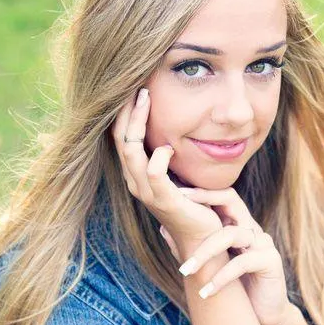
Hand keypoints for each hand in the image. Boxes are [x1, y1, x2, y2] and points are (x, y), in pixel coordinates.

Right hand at [111, 89, 221, 244]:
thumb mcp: (178, 175)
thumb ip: (169, 156)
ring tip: (145, 99)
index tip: (135, 88)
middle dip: (126, 111)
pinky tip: (169, 146)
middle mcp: (135, 183)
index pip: (121, 138)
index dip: (124, 113)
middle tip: (137, 85)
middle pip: (120, 140)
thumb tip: (171, 131)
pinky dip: (159, 156)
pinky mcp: (165, 201)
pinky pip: (154, 173)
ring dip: (137, 122)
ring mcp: (148, 193)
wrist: (203, 239)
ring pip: (131, 151)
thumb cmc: (194, 205)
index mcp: (136, 175)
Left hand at [162, 186, 291, 324]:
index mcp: (239, 226)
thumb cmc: (236, 289)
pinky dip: (221, 277)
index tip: (177, 194)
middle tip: (179, 216)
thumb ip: (191, 246)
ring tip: (185, 271)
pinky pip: (242, 263)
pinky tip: (206, 292)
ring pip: (231, 234)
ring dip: (204, 253)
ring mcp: (263, 243)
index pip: (223, 197)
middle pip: (231, 202)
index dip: (202, 193)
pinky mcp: (271, 262)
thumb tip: (163, 228)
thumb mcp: (210, 264)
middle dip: (203, 204)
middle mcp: (252, 229)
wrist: (262, 316)